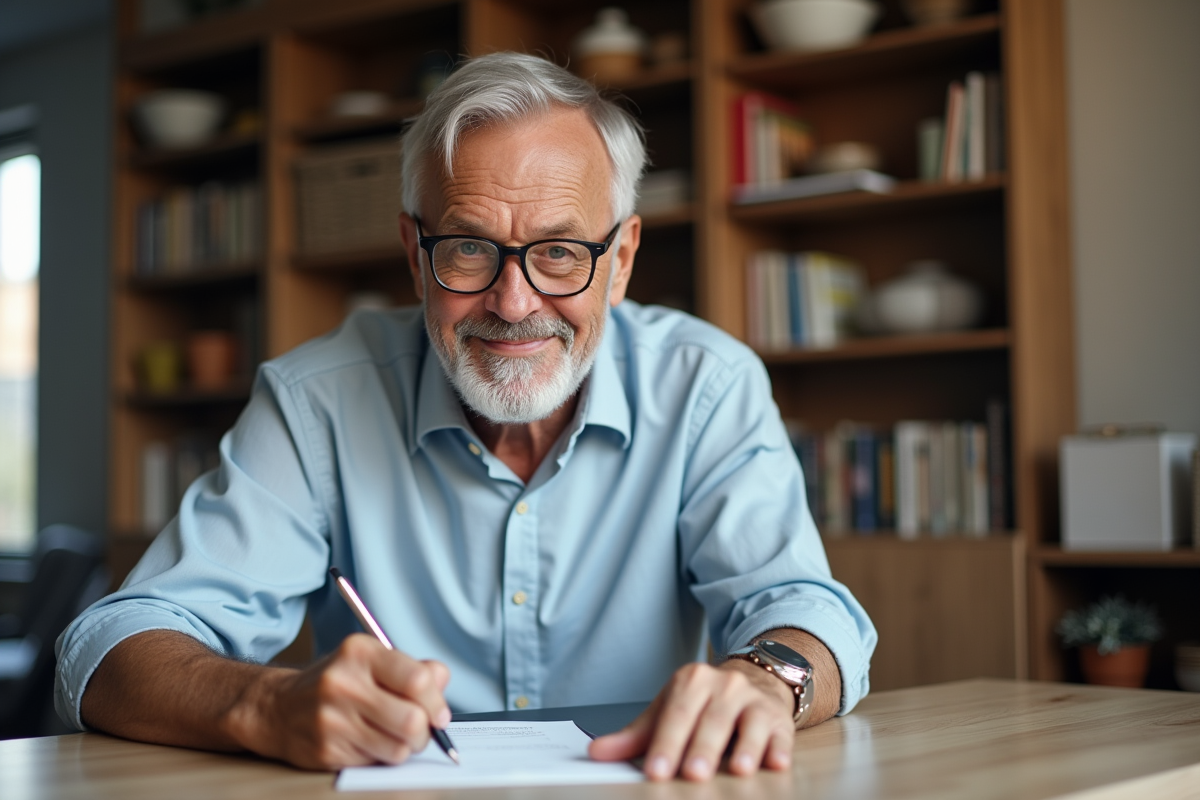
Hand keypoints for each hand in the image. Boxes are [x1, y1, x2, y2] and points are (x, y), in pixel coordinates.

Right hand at [234, 633, 450, 769]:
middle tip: (422, 730)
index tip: (439, 713)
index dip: (437, 702)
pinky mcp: (326, 750)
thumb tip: (442, 680)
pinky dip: (382, 757)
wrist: (279, 708)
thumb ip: (413, 669)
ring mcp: (332, 719)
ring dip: (407, 747)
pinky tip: (370, 743)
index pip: (418, 680)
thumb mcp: (372, 662)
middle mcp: (344, 683)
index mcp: (360, 653)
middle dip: (426, 732)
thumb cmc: (337, 684)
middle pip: (412, 720)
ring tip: (396, 736)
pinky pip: (376, 762)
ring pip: (398, 748)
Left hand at [588, 659, 794, 780]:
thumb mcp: (668, 711)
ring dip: (744, 748)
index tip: (656, 771)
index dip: (666, 743)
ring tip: (738, 769)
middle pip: (711, 720)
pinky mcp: (778, 718)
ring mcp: (753, 700)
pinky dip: (778, 749)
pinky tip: (775, 763)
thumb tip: (596, 753)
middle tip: (692, 774)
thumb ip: (635, 736)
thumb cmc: (704, 703)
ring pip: (749, 724)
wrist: (754, 681)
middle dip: (702, 749)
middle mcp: (724, 686)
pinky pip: (780, 734)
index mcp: (691, 682)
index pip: (676, 714)